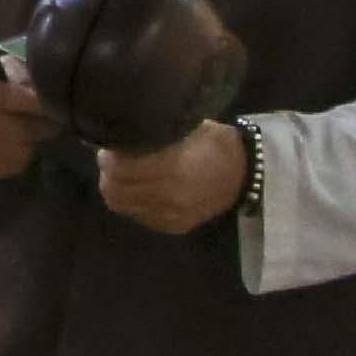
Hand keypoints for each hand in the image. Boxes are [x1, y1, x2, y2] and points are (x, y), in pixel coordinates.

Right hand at [0, 67, 61, 182]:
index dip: (34, 102)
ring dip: (34, 142)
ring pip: (18, 151)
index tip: (56, 103)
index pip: (3, 97)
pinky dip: (22, 156)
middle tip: (57, 120)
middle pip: (16, 130)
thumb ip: (24, 78)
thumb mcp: (1, 68)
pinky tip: (21, 144)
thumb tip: (50, 92)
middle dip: (43, 126)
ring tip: (38, 131)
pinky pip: (11, 166)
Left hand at [96, 118, 251, 236]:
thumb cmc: (217, 145)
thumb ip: (155, 132)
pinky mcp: (173, 227)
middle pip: (114, 191)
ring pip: (121, 206)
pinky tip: (138, 188)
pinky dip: (131, 202)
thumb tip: (125, 131)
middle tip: (110, 159)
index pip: (119, 171)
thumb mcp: (188, 128)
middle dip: (107, 173)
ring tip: (121, 174)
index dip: (108, 157)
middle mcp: (168, 198)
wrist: (248, 175)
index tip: (109, 147)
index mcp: (172, 170)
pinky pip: (138, 216)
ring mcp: (170, 216)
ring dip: (116, 188)